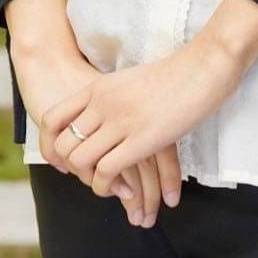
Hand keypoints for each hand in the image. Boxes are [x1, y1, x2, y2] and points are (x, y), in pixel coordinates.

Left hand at [38, 33, 242, 204]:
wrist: (204, 66)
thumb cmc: (174, 74)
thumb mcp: (130, 80)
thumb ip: (111, 97)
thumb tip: (104, 118)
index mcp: (98, 88)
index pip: (53, 119)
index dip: (52, 146)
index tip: (67, 160)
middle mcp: (102, 103)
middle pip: (64, 145)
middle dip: (73, 169)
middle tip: (92, 177)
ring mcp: (120, 120)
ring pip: (81, 161)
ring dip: (91, 182)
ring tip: (109, 187)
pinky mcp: (140, 139)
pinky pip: (107, 172)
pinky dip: (108, 188)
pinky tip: (123, 191)